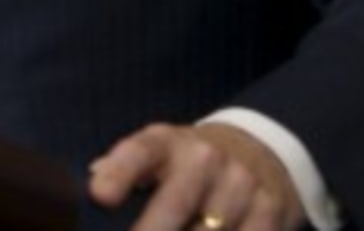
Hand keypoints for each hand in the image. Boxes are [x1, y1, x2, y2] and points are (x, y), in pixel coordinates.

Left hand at [88, 121, 304, 230]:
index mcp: (166, 142)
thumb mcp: (157, 153)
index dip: (118, 173)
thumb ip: (125, 169)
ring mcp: (240, 183)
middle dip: (152, 230)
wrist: (261, 151)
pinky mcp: (270, 209)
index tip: (100, 196)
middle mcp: (205, 157)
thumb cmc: (190, 162)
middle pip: (176, 201)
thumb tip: (94, 179)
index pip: (138, 153)